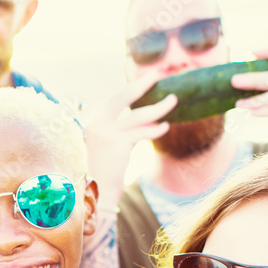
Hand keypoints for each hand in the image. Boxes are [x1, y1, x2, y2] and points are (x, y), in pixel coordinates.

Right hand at [85, 73, 176, 204]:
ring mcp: (106, 134)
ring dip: (158, 108)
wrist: (96, 192)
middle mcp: (98, 125)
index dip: (132, 89)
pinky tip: (165, 127)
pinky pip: (142, 133)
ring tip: (173, 101)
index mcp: (94, 123)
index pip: (115, 101)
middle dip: (140, 84)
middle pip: (121, 97)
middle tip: (156, 74)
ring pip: (137, 115)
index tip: (146, 79)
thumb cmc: (105, 172)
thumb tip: (144, 119)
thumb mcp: (110, 146)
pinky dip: (155, 129)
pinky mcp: (117, 144)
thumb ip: (121, 131)